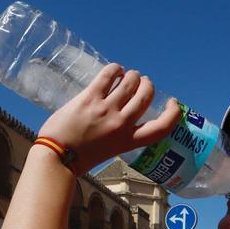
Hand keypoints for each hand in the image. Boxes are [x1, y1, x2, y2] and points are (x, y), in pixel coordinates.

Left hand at [36, 64, 178, 170]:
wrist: (56, 157)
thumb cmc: (79, 159)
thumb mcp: (110, 151)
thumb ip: (121, 136)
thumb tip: (124, 117)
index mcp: (128, 141)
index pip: (161, 127)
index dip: (173, 113)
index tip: (172, 103)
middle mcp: (121, 124)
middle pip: (146, 96)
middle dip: (147, 85)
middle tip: (143, 82)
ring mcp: (106, 109)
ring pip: (130, 82)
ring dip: (132, 76)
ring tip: (128, 75)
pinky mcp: (89, 98)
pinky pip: (109, 75)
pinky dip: (116, 69)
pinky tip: (115, 70)